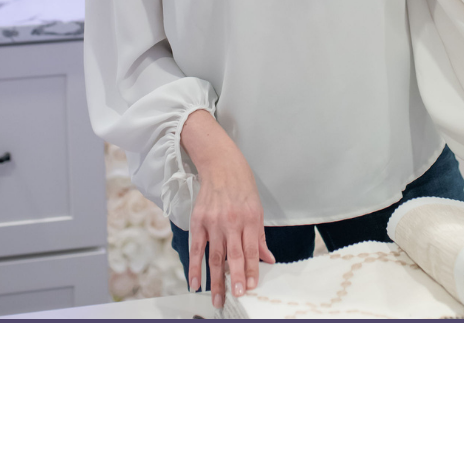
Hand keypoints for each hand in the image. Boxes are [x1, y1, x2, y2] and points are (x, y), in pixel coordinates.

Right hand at [180, 110, 275, 308]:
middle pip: (233, 255)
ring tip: (217, 299)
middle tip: (236, 296)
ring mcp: (213, 221)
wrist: (221, 164)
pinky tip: (196, 282)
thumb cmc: (242, 186)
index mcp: (249, 218)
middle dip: (235, 278)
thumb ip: (260, 237)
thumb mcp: (258, 209)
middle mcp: (232, 221)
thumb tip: (268, 259)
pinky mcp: (198, 220)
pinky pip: (196, 247)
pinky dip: (195, 266)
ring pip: (215, 256)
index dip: (252, 270)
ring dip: (215, 280)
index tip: (251, 286)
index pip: (251, 250)